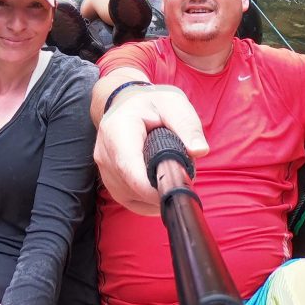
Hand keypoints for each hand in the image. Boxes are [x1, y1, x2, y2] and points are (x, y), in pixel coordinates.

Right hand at [94, 85, 208, 215]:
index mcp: (117, 130)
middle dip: (161, 187)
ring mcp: (105, 170)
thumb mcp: (173, 104)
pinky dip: (149, 199)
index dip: (152, 187)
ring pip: (132, 197)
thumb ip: (187, 125)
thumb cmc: (151, 104)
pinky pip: (131, 200)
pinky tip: (160, 183)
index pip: (129, 168)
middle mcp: (104, 153)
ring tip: (169, 169)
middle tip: (182, 171)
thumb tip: (199, 150)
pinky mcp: (110, 182)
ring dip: (156, 193)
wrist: (127, 104)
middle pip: (132, 187)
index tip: (177, 188)